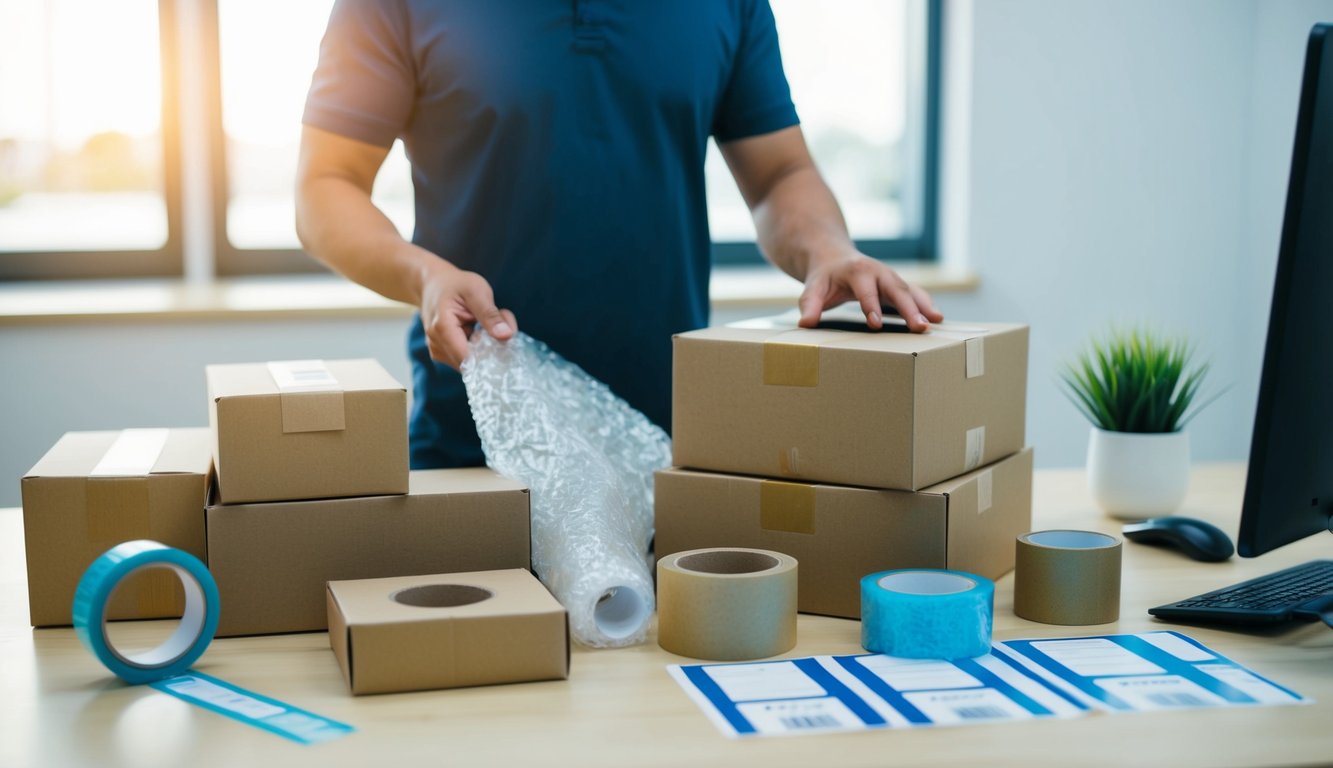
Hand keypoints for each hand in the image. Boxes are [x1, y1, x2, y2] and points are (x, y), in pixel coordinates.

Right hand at [418, 261, 516, 368]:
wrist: (433, 284)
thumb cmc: (455, 284)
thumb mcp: (477, 291)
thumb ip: (491, 315)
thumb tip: (507, 336)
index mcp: (442, 328)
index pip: (470, 359)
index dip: (492, 353)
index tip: (505, 335)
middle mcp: (436, 344)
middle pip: (473, 362)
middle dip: (491, 346)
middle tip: (498, 320)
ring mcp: (437, 351)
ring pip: (472, 362)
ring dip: (485, 346)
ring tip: (483, 322)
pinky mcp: (442, 354)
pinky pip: (466, 359)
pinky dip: (477, 347)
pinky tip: (476, 329)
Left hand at [798, 251, 943, 332]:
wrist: (833, 256)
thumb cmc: (823, 278)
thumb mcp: (813, 289)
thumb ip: (809, 305)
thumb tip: (805, 324)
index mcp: (857, 271)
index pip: (866, 290)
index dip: (871, 306)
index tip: (876, 324)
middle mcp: (878, 271)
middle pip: (896, 289)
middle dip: (909, 309)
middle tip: (919, 327)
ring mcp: (890, 278)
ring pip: (910, 291)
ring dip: (923, 307)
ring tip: (935, 323)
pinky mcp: (896, 285)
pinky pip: (915, 294)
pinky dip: (926, 304)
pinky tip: (937, 318)